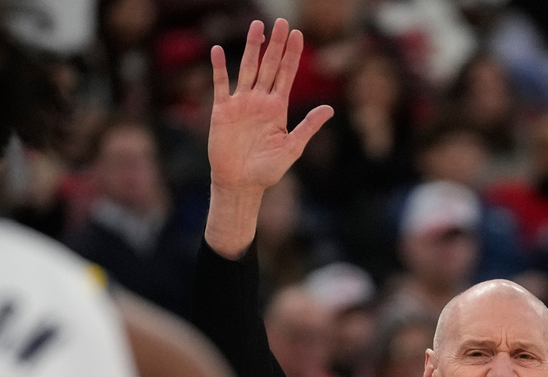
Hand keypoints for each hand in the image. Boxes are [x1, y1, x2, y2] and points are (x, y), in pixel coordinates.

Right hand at [208, 19, 332, 193]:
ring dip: (252, 47)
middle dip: (275, 44)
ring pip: (247, 68)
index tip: (297, 33)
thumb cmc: (267, 170)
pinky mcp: (222, 111)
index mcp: (278, 107)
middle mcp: (260, 101)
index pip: (287, 74)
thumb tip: (329, 108)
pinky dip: (219, 67)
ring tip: (257, 26)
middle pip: (269, 65)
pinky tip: (218, 51)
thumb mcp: (292, 148)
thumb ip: (308, 126)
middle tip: (280, 21)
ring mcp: (241, 103)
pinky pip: (220, 84)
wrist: (240, 184)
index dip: (292, 54)